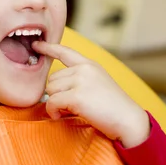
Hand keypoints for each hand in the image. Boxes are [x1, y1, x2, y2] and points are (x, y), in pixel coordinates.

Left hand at [32, 41, 150, 147]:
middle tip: (70, 106)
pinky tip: (62, 116)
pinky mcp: (77, 96)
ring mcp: (81, 81)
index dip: (49, 48)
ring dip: (55, 104)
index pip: (65, 52)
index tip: (37, 44)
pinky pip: (52, 102)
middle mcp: (84, 69)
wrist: (128, 120)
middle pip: (52, 79)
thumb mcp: (98, 84)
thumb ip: (79, 80)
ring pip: (50, 90)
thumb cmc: (113, 108)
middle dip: (57, 94)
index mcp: (90, 65)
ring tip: (69, 111)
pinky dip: (53, 112)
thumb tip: (53, 89)